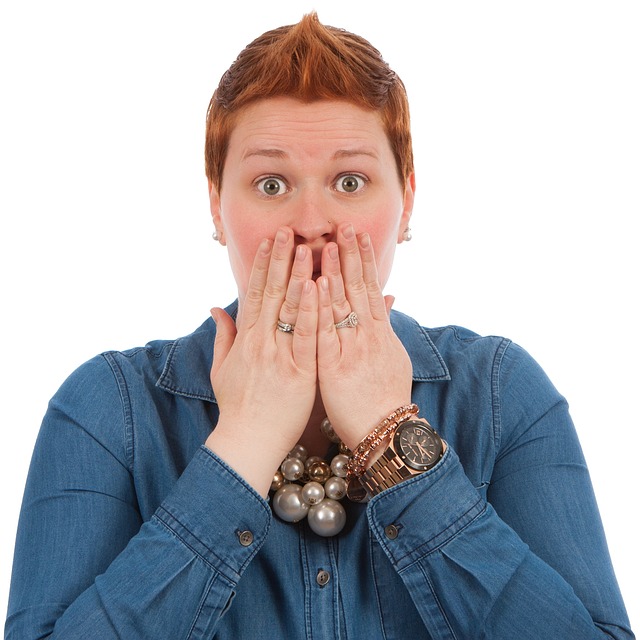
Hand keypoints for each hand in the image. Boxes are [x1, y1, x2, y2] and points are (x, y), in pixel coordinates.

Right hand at [205, 227, 317, 495]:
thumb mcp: (222, 369)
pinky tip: (317, 286)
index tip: (270, 242)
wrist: (248, 441)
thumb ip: (223, 335)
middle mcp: (261, 342)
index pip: (255, 293)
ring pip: (289, 308)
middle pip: (272, 293)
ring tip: (307, 248)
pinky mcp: (299, 371)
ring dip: (298, 275)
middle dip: (280, 260)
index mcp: (245, 339)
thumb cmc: (237, 407)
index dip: (262, 265)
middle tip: (289, 231)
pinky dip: (311, 309)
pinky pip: (306, 335)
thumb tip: (216, 307)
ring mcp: (279, 355)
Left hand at [316, 223, 412, 448]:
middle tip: (345, 225)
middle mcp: (368, 336)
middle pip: (359, 288)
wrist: (386, 432)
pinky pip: (326, 333)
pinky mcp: (336, 367)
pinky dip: (322, 308)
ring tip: (330, 243)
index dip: (363, 260)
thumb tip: (388, 299)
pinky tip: (317, 285)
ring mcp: (353, 350)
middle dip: (352, 255)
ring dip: (336, 272)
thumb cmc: (385, 397)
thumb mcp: (393, 357)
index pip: (369, 288)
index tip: (356, 235)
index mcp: (379, 333)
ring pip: (344, 304)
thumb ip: (385, 327)